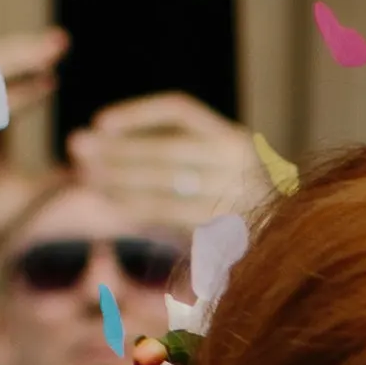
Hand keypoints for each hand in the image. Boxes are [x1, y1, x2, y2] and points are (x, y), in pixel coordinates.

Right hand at [0, 28, 76, 348]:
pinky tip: (40, 90)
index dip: (35, 61)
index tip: (65, 50)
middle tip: (61, 40)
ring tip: (50, 55)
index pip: (9, 77)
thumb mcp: (29, 198)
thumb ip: (57, 181)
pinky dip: (10, 97)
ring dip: (18, 61)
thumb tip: (93, 173)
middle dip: (26, 48)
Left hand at [68, 89, 270, 234]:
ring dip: (118, 177)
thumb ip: (175, 154)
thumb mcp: (217, 169)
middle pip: (165, 148)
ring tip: (83, 175)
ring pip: (164, 182)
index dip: (137, 113)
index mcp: (236, 138)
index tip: (100, 121)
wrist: (290, 253)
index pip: (179, 111)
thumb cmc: (237, 207)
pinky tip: (111, 201)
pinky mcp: (229, 231)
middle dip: (115, 147)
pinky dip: (137, 205)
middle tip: (75, 146)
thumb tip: (103, 141)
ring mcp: (237, 197)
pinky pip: (170, 214)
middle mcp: (241, 162)